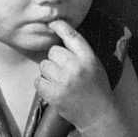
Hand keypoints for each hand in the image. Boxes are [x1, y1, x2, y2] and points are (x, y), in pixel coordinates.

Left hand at [36, 20, 129, 135]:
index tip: (52, 23)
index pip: (71, 35)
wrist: (99, 115)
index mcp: (88, 57)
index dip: (59, 26)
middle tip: (64, 70)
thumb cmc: (96, 87)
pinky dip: (42, 84)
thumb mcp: (94, 63)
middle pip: (53, 51)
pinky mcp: (55, 95)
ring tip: (60, 80)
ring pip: (44, 65)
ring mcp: (64, 81)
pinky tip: (53, 88)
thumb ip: (79, 50)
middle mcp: (76, 67)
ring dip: (49, 72)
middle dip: (55, 59)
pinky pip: (38, 81)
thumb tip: (59, 30)